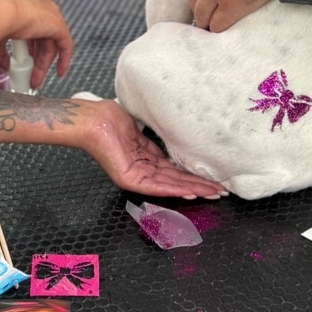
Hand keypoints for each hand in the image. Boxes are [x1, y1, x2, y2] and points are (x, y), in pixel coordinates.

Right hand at [0, 0, 73, 88]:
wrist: (0, 14)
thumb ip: (2, 52)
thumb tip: (5, 65)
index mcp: (26, 3)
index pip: (33, 26)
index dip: (30, 44)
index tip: (25, 57)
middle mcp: (41, 6)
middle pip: (43, 37)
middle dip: (37, 58)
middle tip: (31, 73)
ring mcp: (51, 14)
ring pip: (51, 44)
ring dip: (44, 64)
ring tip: (36, 79)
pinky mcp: (59, 25)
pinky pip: (65, 45)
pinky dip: (63, 60)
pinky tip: (59, 72)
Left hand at [81, 99, 226, 198]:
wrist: (91, 120)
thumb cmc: (109, 118)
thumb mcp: (138, 130)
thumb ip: (153, 139)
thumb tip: (173, 137)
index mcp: (144, 159)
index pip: (172, 171)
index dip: (192, 175)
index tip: (211, 179)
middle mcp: (142, 170)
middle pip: (175, 180)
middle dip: (199, 186)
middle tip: (220, 191)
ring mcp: (136, 176)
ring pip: (170, 185)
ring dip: (193, 189)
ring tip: (213, 193)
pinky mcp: (130, 179)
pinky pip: (157, 186)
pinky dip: (176, 189)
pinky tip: (192, 192)